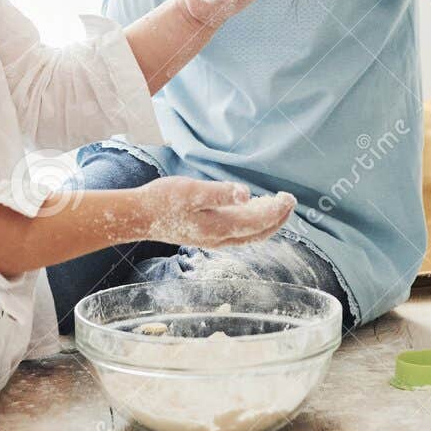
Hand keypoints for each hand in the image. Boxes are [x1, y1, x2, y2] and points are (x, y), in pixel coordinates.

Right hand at [137, 177, 295, 248]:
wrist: (140, 216)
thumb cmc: (164, 200)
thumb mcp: (192, 191)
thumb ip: (221, 193)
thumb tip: (247, 194)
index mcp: (220, 227)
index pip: (259, 222)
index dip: (277, 210)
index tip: (290, 197)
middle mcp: (220, 238)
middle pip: (259, 233)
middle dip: (277, 218)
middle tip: (289, 201)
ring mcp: (213, 239)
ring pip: (249, 234)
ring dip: (266, 221)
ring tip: (276, 203)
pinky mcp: (206, 235)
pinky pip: (238, 232)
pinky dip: (251, 221)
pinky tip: (250, 207)